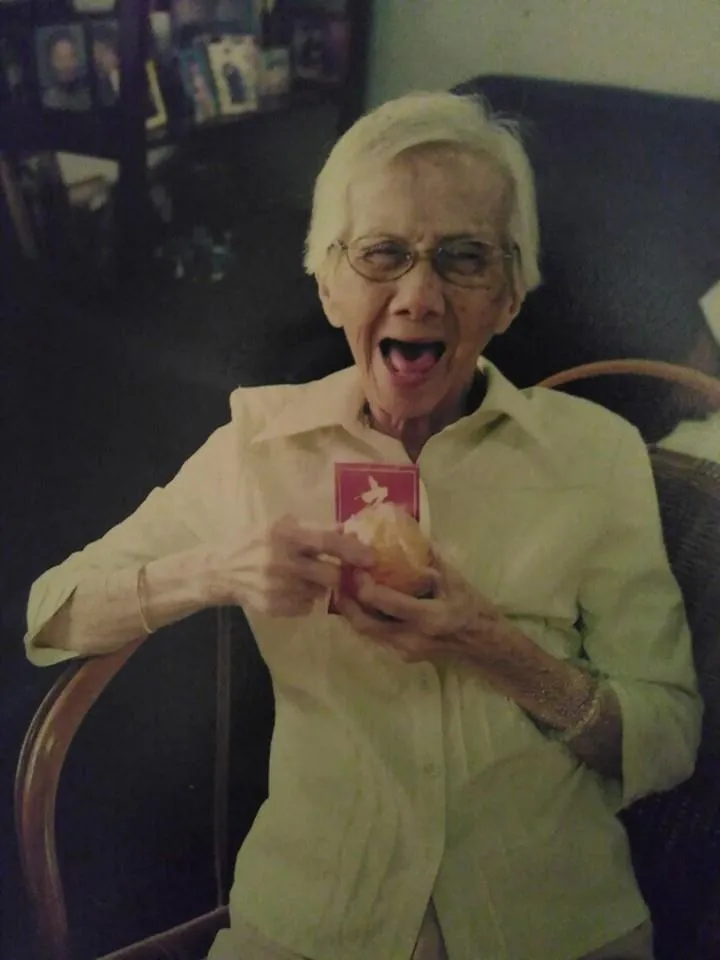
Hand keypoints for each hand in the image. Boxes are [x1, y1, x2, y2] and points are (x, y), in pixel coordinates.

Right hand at [211, 515, 374, 616]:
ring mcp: (277, 588)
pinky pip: (306, 606)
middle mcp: (282, 562)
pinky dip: (305, 599)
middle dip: (341, 575)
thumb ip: (313, 529)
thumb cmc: (255, 543)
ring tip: (303, 576)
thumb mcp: (279, 527)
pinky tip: (289, 589)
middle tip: (344, 573)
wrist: (221, 572)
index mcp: (284, 536)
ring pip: (319, 592)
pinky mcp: (274, 608)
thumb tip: (348, 530)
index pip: (326, 542)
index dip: (352, 550)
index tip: (372, 558)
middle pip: (329, 575)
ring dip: (319, 585)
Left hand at [336, 552, 504, 663]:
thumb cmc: (474, 610)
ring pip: (367, 633)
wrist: (485, 647)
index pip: (386, 603)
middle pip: (366, 624)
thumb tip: (407, 532)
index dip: (364, 585)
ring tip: (341, 588)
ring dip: (351, 612)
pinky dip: (364, 619)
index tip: (354, 565)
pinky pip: (376, 636)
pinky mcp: (402, 655)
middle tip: (336, 578)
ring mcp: (405, 651)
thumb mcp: (456, 580)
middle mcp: (412, 638)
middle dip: (347, 602)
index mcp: (429, 617)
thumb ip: (430, 559)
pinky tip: (359, 602)